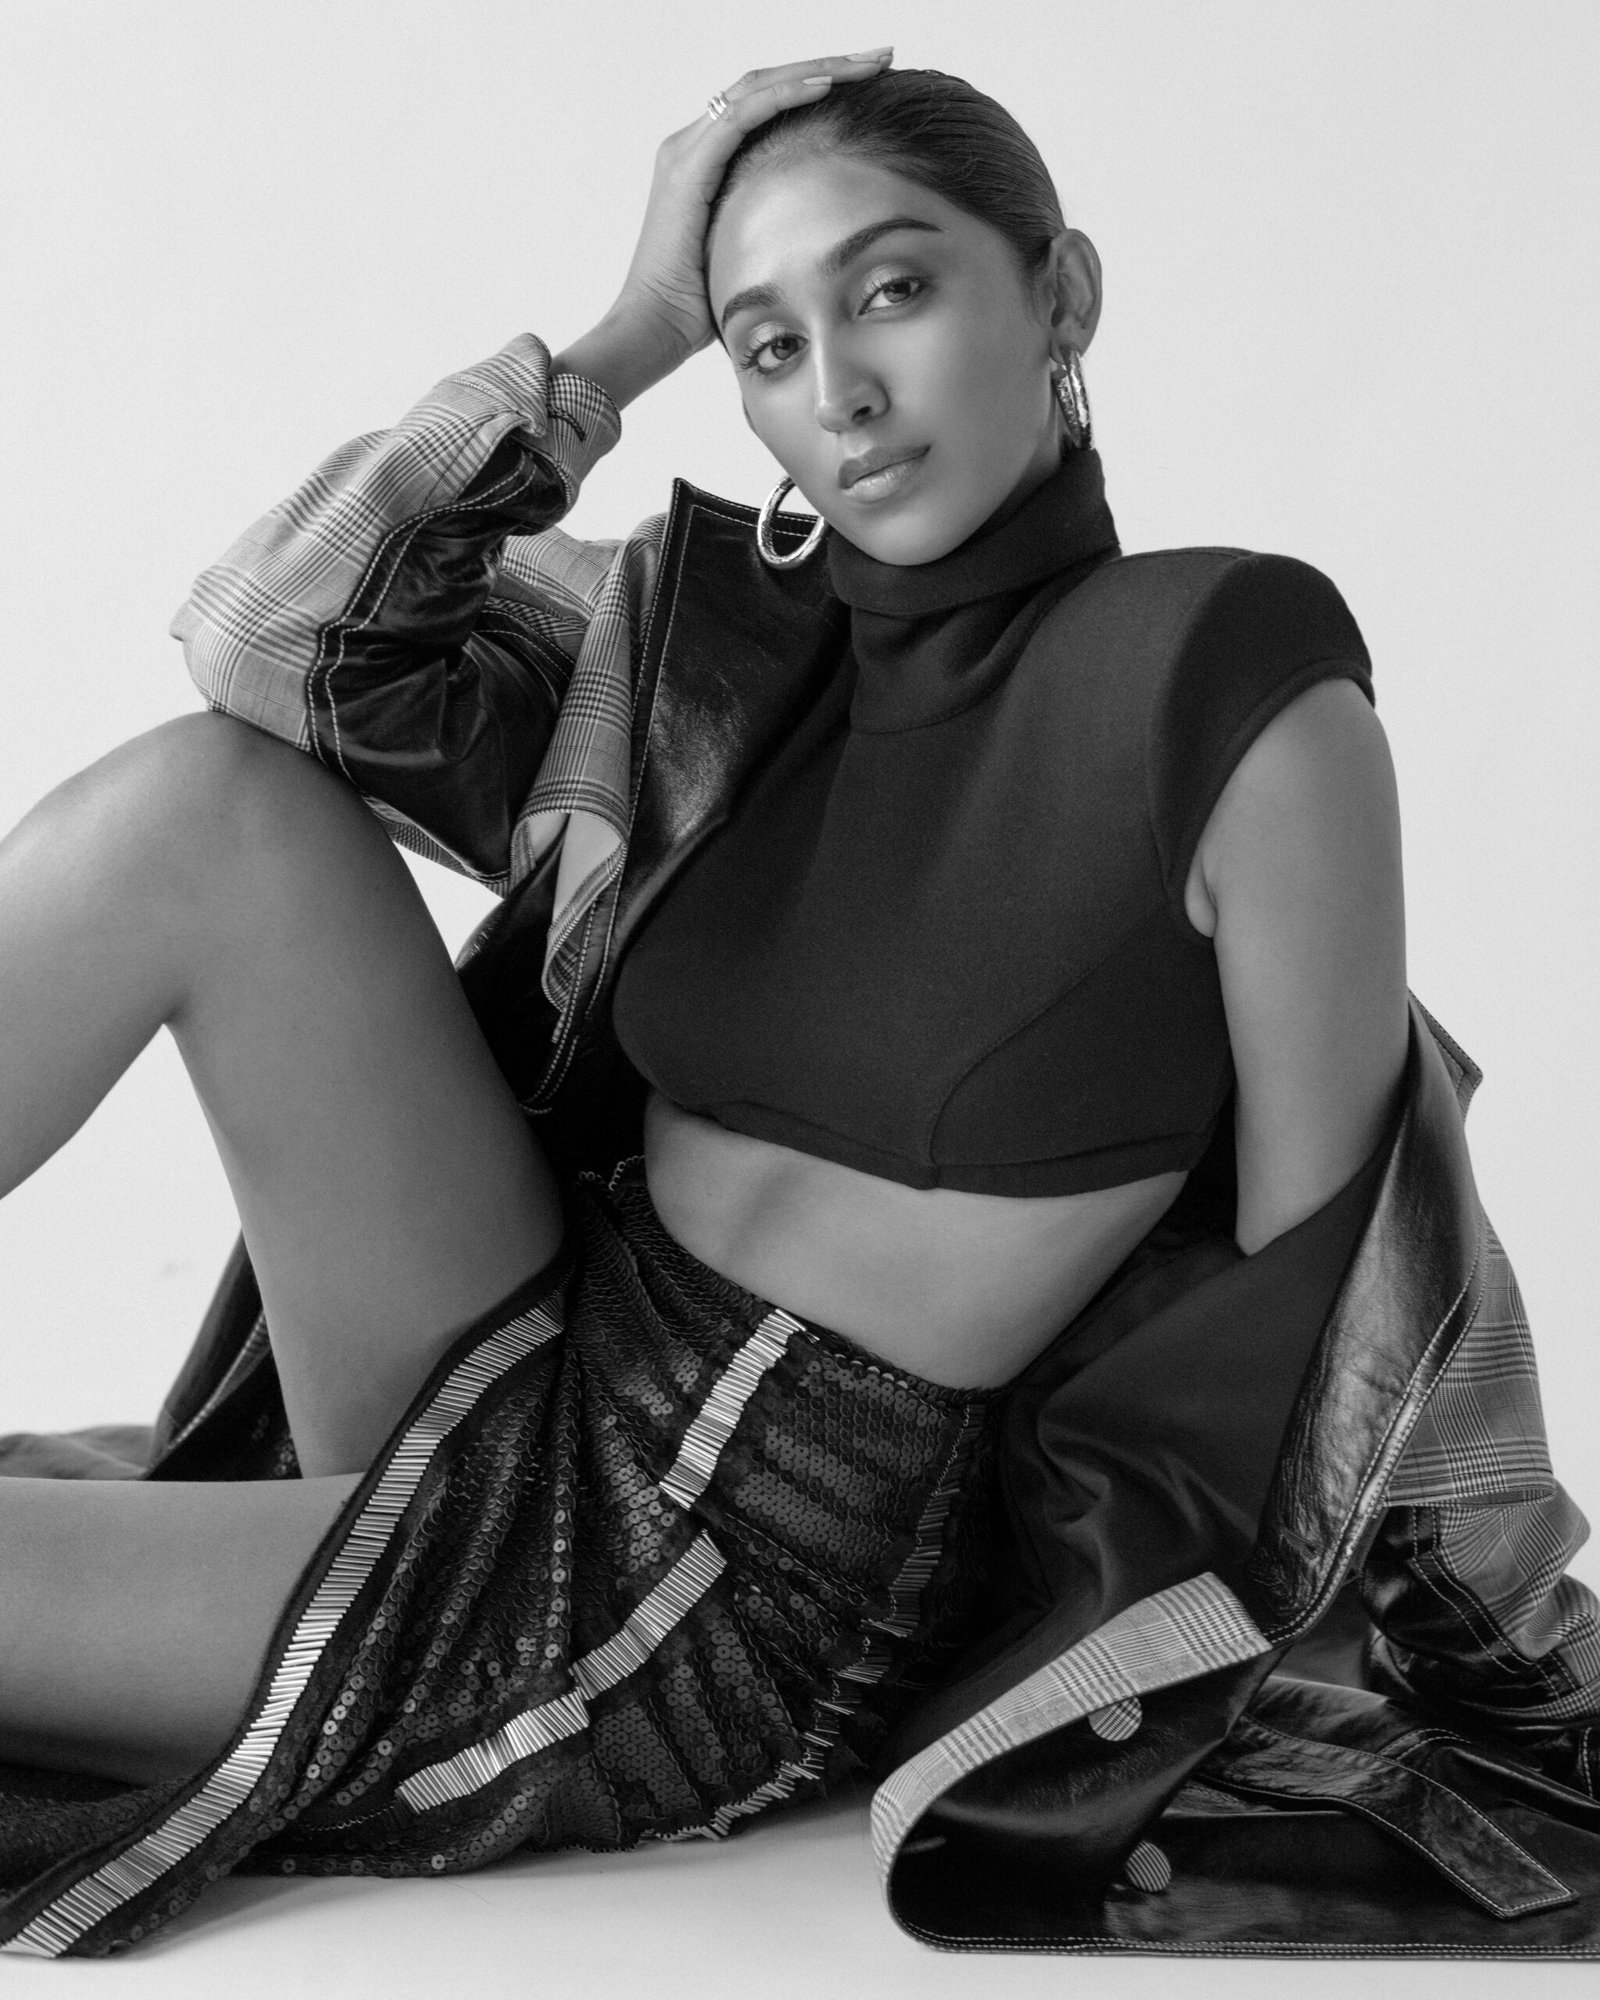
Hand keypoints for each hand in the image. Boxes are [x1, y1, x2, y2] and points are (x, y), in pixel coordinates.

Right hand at [555, 51, 892, 407]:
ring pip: (760, 86)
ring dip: (818, 69)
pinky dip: (787, 94)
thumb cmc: (701, 310)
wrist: (655, 331)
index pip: (768, 104)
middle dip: (828, 66)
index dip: (818, 86)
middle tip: (882, 56)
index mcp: (706, 162)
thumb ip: (776, 228)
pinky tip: (828, 85)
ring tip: (867, 62)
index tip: (870, 83)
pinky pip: (745, 112)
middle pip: (768, 84)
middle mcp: (693, 144)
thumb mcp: (751, 255)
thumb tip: (828, 233)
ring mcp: (687, 151)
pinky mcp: (689, 166)